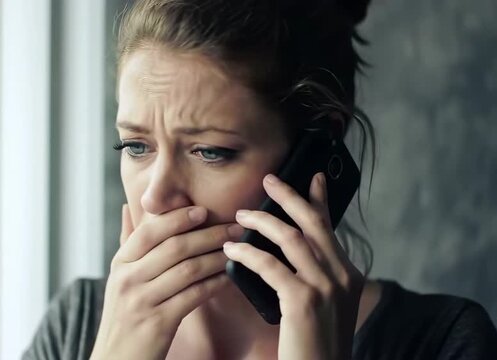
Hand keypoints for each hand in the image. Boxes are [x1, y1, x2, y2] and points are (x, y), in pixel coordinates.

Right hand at [91, 205, 241, 359]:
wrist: (117, 359)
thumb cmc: (125, 315)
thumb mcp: (119, 278)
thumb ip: (128, 244)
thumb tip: (130, 207)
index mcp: (120, 263)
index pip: (150, 231)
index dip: (177, 217)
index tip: (202, 209)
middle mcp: (128, 279)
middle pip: (174, 247)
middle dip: (208, 235)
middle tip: (234, 228)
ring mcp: (142, 301)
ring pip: (188, 270)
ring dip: (217, 257)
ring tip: (236, 250)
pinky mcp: (159, 322)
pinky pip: (194, 295)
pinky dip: (214, 284)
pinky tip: (228, 277)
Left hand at [222, 172, 363, 359]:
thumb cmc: (316, 344)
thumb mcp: (326, 306)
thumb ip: (315, 277)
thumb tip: (289, 249)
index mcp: (349, 276)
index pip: (330, 229)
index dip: (320, 200)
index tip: (312, 177)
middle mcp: (342, 277)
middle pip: (313, 224)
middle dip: (290, 197)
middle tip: (269, 180)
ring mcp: (325, 288)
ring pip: (292, 238)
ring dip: (263, 222)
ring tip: (241, 216)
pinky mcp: (304, 301)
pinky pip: (270, 265)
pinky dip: (248, 253)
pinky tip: (233, 250)